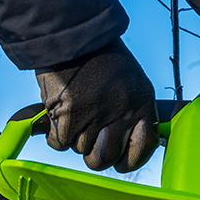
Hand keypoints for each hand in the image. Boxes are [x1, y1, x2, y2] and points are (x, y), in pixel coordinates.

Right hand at [35, 39, 157, 172]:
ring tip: (77, 113)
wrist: (73, 37)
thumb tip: (132, 148)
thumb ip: (134, 113)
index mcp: (142, 104)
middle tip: (90, 140)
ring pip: (80, 150)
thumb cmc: (103, 61)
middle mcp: (121, 113)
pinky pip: (59, 143)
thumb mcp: (132, 83)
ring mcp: (94, 116)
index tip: (120, 162)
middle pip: (105, 158)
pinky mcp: (67, 116)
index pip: (143, 148)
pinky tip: (60, 115)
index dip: (130, 161)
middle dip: (95, 156)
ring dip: (74, 138)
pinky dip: (56, 135)